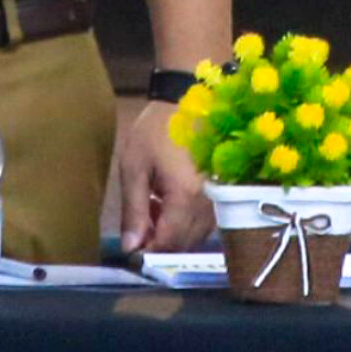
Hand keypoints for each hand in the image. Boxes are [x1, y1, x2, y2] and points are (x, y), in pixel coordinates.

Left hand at [111, 100, 211, 253]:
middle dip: (158, 244)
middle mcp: (208, 205)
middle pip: (183, 245)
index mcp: (186, 197)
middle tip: (137, 227)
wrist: (189, 99)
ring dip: (171, 234)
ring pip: (195, 236)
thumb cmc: (157, 129)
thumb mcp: (135, 168)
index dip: (147, 252)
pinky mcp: (221, 193)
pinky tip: (167, 204)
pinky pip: (203, 223)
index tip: (130, 248)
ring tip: (150, 210)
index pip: (168, 243)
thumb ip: (133, 210)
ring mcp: (218, 200)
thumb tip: (131, 247)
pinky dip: (183, 223)